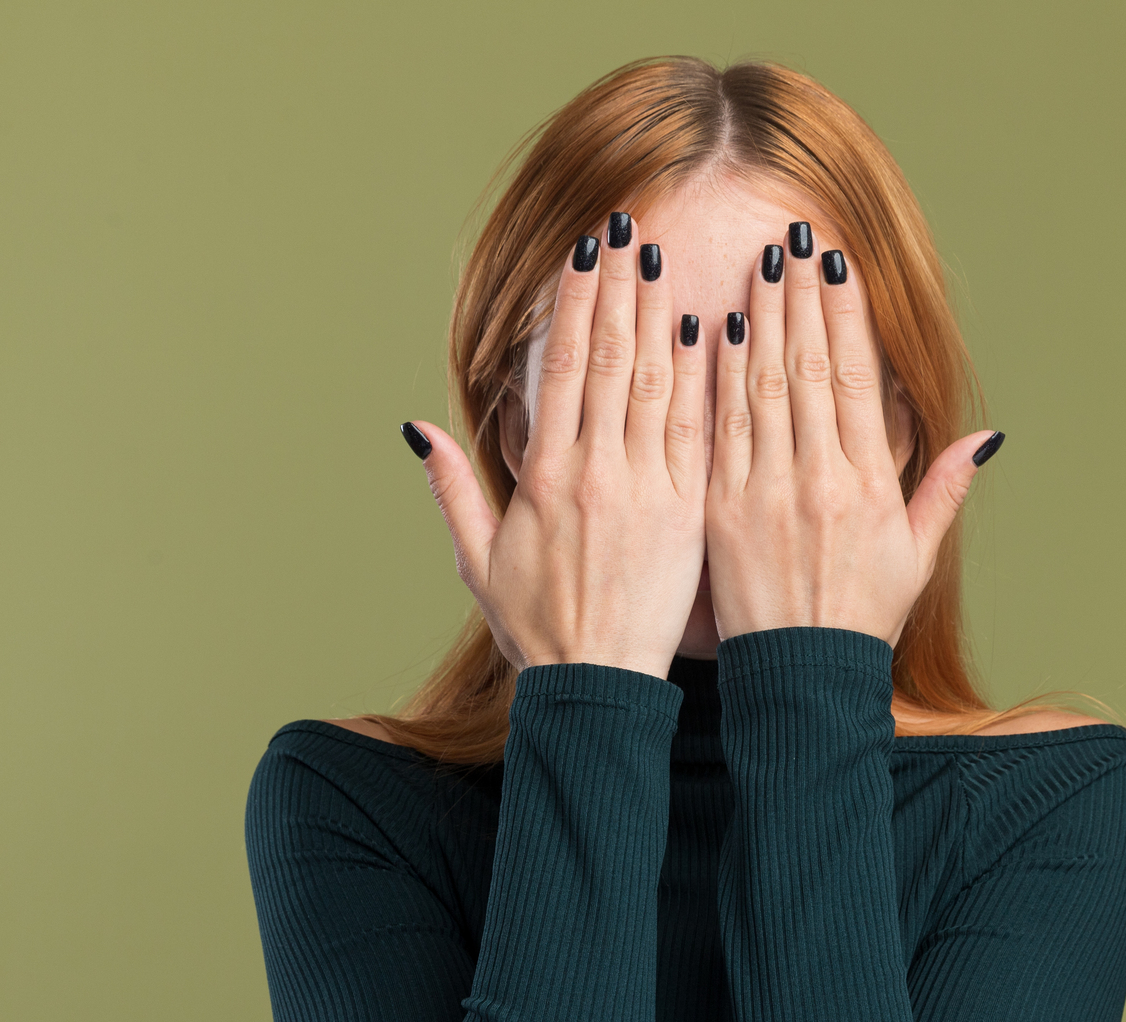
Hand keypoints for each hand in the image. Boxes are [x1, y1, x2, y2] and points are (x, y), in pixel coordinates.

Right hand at [404, 217, 707, 680]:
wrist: (597, 689)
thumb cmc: (539, 630)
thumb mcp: (478, 560)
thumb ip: (452, 489)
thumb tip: (417, 428)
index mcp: (545, 478)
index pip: (561, 369)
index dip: (573, 305)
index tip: (583, 254)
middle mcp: (595, 473)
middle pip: (607, 360)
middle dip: (617, 288)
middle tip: (627, 228)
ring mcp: (645, 491)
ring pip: (653, 384)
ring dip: (658, 316)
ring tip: (661, 259)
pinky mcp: (687, 514)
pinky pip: (696, 433)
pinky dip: (701, 380)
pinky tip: (708, 331)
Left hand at [704, 224, 1003, 648]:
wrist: (800, 682)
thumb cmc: (859, 621)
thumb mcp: (916, 558)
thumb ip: (943, 490)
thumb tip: (985, 439)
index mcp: (869, 486)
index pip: (858, 379)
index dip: (847, 315)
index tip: (837, 265)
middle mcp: (819, 481)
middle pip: (810, 368)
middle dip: (801, 298)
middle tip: (794, 239)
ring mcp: (767, 494)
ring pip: (763, 388)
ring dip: (762, 320)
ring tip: (759, 264)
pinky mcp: (722, 511)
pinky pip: (719, 432)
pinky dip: (719, 379)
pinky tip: (719, 330)